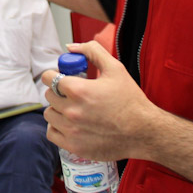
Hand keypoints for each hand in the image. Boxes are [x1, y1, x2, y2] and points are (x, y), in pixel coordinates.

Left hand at [42, 41, 162, 162]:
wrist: (143, 132)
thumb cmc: (131, 101)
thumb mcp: (115, 68)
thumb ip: (92, 51)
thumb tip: (71, 47)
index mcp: (78, 90)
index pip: (49, 78)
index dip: (55, 75)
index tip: (63, 78)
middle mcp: (71, 111)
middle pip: (49, 95)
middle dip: (59, 92)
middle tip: (72, 94)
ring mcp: (71, 130)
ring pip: (50, 114)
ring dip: (57, 109)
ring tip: (73, 109)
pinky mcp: (73, 146)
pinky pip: (52, 133)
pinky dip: (57, 127)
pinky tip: (70, 124)